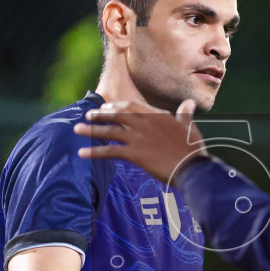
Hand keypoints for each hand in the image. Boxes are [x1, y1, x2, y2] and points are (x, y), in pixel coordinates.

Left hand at [74, 100, 205, 183]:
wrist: (191, 167)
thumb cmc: (192, 148)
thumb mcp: (188, 126)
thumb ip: (184, 113)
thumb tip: (189, 103)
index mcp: (157, 115)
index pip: (132, 106)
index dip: (117, 106)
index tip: (107, 107)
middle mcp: (144, 123)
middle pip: (117, 115)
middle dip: (101, 114)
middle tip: (88, 115)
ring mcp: (138, 138)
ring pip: (109, 131)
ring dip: (91, 130)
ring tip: (77, 129)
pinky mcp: (134, 154)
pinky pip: (109, 151)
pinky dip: (94, 152)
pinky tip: (82, 153)